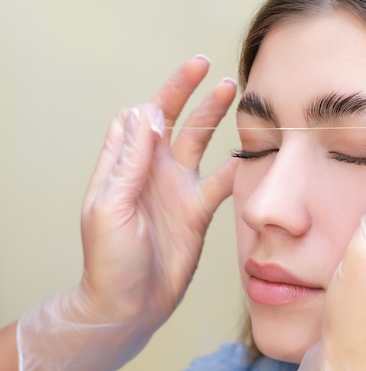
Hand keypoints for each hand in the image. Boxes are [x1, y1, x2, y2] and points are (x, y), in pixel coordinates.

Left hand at [17, 56, 238, 370]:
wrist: (131, 304)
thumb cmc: (109, 261)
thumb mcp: (110, 208)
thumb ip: (130, 163)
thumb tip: (145, 115)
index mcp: (125, 166)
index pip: (137, 119)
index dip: (152, 104)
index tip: (164, 107)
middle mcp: (153, 171)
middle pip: (172, 120)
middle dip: (186, 91)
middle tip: (206, 66)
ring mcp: (178, 189)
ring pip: (199, 142)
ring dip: (213, 116)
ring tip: (231, 91)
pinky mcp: (198, 210)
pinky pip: (221, 182)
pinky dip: (237, 168)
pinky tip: (251, 154)